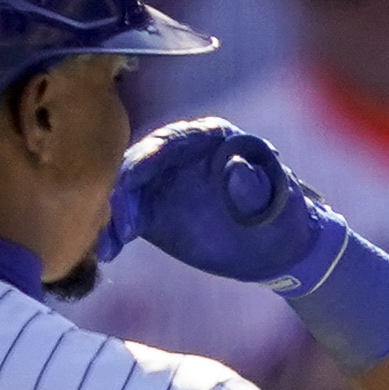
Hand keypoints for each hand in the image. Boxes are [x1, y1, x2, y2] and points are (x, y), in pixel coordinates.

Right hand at [113, 118, 336, 287]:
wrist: (278, 248)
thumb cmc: (282, 216)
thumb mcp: (276, 201)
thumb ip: (255, 185)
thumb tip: (236, 168)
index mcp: (209, 138)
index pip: (170, 141)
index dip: (146, 159)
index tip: (128, 181)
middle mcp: (178, 154)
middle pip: (139, 164)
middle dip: (121, 190)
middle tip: (114, 222)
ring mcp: (163, 182)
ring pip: (126, 191)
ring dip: (111, 216)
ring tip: (106, 246)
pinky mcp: (154, 212)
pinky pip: (128, 218)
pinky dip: (115, 233)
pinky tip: (107, 251)